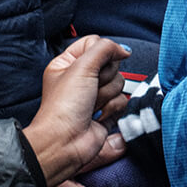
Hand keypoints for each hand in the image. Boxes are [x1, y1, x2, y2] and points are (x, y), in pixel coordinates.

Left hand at [24, 36, 129, 185]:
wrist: (64, 142)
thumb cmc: (62, 107)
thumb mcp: (81, 67)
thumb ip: (105, 48)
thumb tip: (123, 50)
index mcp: (68, 64)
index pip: (95, 44)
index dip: (100, 53)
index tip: (94, 64)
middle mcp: (82, 78)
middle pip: (111, 64)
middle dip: (104, 77)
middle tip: (90, 88)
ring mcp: (95, 95)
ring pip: (119, 82)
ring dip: (107, 94)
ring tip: (91, 104)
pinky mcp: (106, 111)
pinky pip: (122, 100)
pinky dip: (112, 108)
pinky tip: (97, 115)